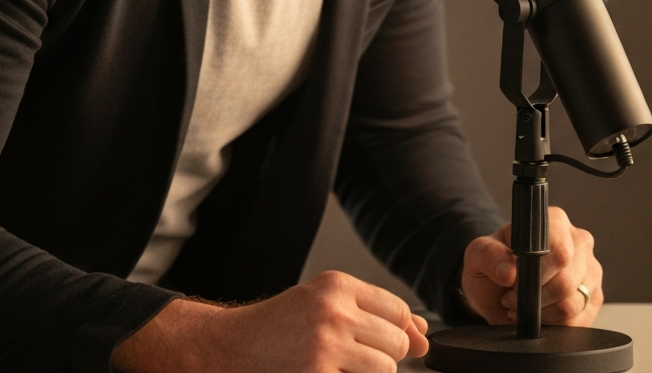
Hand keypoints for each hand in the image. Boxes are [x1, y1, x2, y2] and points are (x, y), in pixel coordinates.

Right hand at [111, 270, 428, 372]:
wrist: (230, 348)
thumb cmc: (277, 327)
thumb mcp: (323, 304)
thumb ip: (372, 313)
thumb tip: (421, 332)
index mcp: (337, 286)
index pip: (397, 308)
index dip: (400, 331)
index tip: (391, 343)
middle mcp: (335, 311)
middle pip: (396, 342)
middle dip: (383, 356)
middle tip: (351, 357)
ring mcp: (327, 346)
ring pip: (385, 369)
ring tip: (338, 368)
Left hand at [460, 207, 601, 326]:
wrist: (499, 290)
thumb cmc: (493, 265)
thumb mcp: (479, 255)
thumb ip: (489, 256)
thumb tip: (509, 271)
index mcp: (553, 221)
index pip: (560, 251)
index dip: (537, 274)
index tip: (513, 284)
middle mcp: (578, 241)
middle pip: (567, 280)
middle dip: (535, 297)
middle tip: (512, 298)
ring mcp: (590, 269)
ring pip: (574, 303)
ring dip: (543, 313)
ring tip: (523, 306)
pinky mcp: (594, 296)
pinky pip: (580, 320)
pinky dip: (555, 324)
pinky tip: (540, 315)